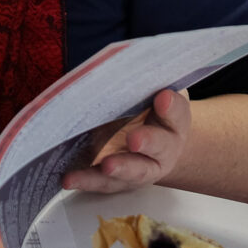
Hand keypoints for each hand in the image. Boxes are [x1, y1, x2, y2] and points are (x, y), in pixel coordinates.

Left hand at [61, 88, 190, 194]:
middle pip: (160, 146)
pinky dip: (87, 180)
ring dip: (119, 169)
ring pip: (134, 171)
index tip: (163, 97)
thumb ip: (143, 82)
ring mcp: (143, 168)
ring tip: (106, 166)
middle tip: (135, 139)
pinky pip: (104, 182)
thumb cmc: (147, 109)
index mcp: (174, 121)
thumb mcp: (150, 91)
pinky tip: (70, 178)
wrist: (151, 140)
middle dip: (148, 141)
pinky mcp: (119, 180)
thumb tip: (122, 64)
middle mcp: (164, 148)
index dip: (171, 106)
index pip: (177, 111)